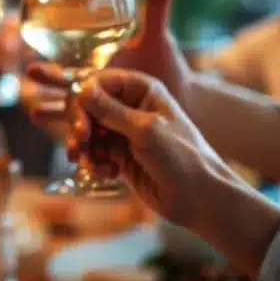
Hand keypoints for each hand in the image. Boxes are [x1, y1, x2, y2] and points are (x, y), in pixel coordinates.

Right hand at [23, 0, 191, 140]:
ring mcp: (111, 116)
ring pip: (79, 117)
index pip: (84, 69)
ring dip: (59, 117)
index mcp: (116, 68)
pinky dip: (77, 145)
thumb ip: (155, 15)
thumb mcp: (161, 48)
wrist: (196, 151)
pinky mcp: (113, 140)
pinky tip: (67, 151)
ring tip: (36, 115)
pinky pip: (91, 142)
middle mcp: (110, 90)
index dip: (61, 72)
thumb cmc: (180, 83)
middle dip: (52, 87)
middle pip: (75, 90)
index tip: (37, 68)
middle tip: (28, 80)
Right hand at [74, 69, 236, 228]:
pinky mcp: (120, 155)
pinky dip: (95, 163)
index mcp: (143, 90)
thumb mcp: (145, 130)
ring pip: (87, 132)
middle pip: (88, 106)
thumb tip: (81, 90)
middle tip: (79, 145)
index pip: (99, 82)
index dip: (83, 99)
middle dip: (80, 126)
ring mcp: (124, 131)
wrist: (199, 198)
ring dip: (84, 149)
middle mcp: (131, 106)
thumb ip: (111, 110)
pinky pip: (94, 153)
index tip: (80, 123)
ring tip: (90, 164)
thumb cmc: (182, 158)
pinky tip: (109, 174)